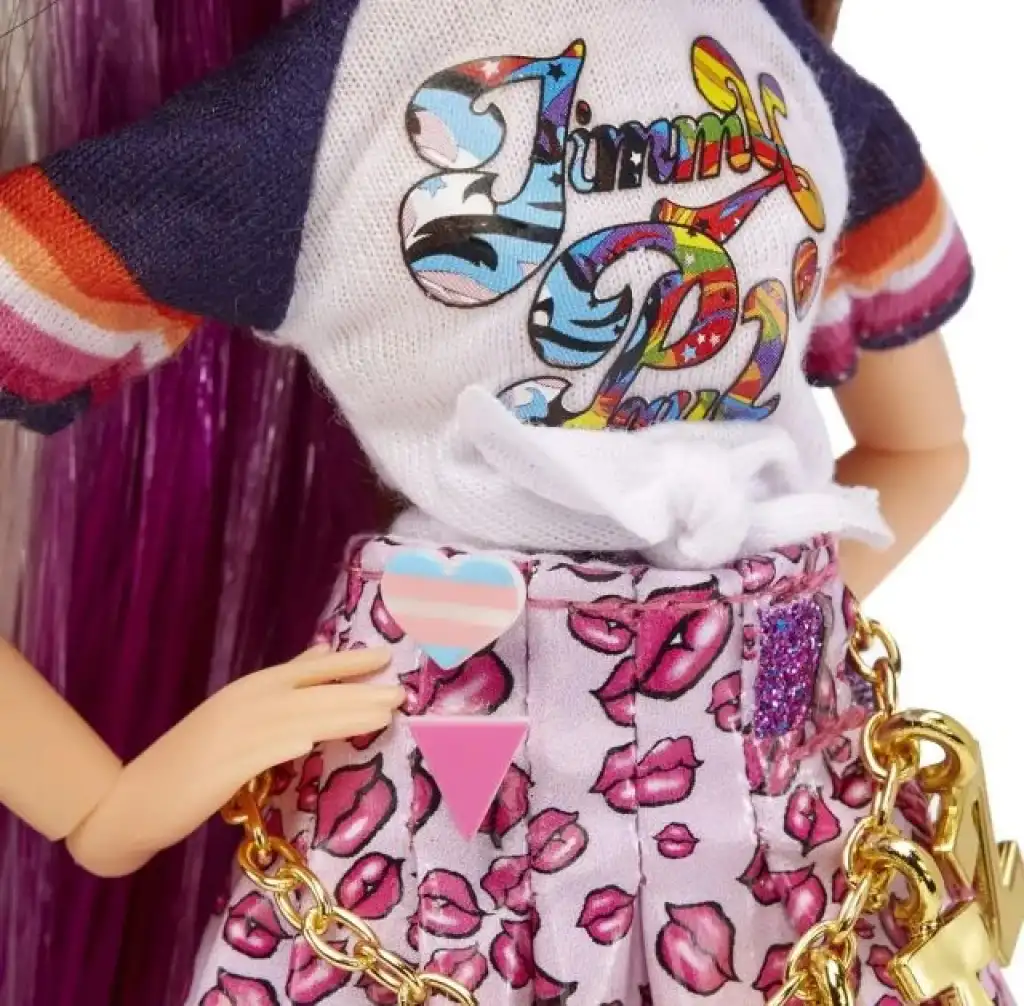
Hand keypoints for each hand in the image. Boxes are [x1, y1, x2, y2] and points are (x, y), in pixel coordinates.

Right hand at [65, 646, 401, 876]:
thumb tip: (320, 653)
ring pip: (297, 720)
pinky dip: (283, 743)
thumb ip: (282, 686)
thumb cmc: (193, 760)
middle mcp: (246, 703)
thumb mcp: (239, 712)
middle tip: (402, 693)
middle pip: (313, 694)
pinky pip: (257, 753)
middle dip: (359, 693)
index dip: (349, 662)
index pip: (309, 669)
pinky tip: (309, 740)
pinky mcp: (219, 768)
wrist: (132, 800)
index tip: (387, 657)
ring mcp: (232, 734)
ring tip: (382, 714)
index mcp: (252, 689)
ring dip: (341, 715)